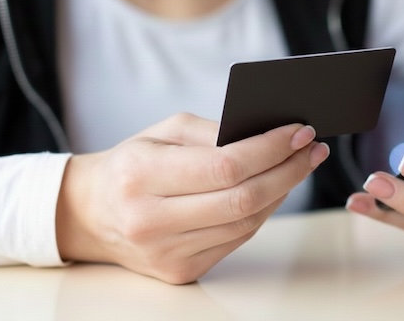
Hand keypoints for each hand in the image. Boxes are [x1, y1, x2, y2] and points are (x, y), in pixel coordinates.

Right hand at [56, 113, 329, 283]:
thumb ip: (214, 132)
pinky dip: (261, 212)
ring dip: (282, 191)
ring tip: (299, 164)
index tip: (300, 131)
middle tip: (312, 148)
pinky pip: (237, 239)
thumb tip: (270, 134)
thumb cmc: (132, 163)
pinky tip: (274, 189)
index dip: (270, 149)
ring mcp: (166, 253)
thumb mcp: (163, 132)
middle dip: (288, 170)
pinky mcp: (180, 271)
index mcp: (141, 176)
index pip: (225, 166)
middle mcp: (151, 221)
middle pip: (243, 199)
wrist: (92, 213)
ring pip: (246, 223)